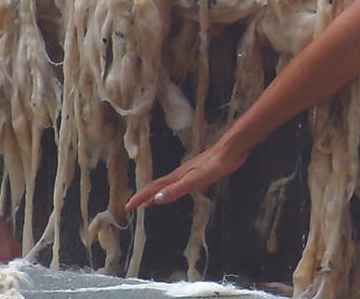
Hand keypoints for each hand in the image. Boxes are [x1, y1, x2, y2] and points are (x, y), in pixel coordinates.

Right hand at [125, 141, 244, 211]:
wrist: (231, 151)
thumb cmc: (214, 165)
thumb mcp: (195, 180)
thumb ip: (176, 190)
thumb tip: (156, 199)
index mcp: (176, 177)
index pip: (153, 189)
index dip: (140, 198)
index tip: (128, 207)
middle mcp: (179, 174)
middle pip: (158, 187)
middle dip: (145, 196)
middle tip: (135, 207)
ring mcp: (189, 173)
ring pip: (169, 186)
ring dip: (158, 194)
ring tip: (152, 203)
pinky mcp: (199, 173)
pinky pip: (180, 185)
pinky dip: (174, 192)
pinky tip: (179, 194)